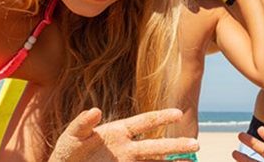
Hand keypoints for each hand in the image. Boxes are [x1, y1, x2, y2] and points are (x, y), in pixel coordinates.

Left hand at [49, 108, 198, 161]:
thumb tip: (95, 111)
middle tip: (195, 144)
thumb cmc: (68, 153)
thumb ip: (82, 124)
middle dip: (175, 145)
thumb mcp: (71, 137)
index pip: (144, 122)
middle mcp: (128, 148)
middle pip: (156, 146)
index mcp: (118, 132)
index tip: (178, 114)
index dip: (161, 117)